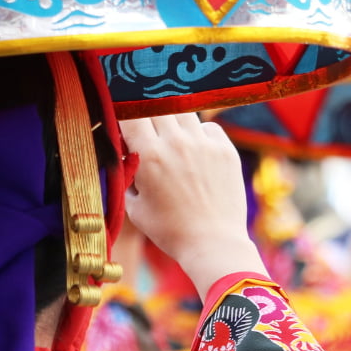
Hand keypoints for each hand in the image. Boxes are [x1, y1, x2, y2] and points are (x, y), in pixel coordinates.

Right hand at [121, 114, 266, 299]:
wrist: (213, 244)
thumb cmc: (169, 230)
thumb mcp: (134, 206)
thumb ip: (127, 176)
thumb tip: (125, 156)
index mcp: (148, 155)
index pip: (130, 114)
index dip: (125, 115)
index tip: (124, 123)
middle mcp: (176, 143)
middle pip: (155, 106)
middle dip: (148, 116)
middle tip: (149, 133)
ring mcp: (203, 144)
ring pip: (183, 112)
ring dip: (173, 121)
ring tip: (173, 142)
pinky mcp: (225, 150)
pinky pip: (209, 127)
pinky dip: (199, 133)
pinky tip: (196, 151)